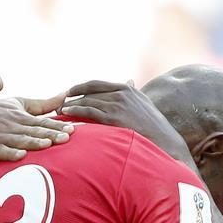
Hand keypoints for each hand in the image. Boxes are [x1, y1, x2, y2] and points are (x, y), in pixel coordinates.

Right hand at [0, 97, 73, 160]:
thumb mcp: (16, 104)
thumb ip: (41, 104)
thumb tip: (65, 96)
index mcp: (20, 117)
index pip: (42, 122)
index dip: (57, 127)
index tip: (73, 130)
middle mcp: (11, 126)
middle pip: (34, 131)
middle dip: (50, 134)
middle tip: (67, 138)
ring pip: (19, 140)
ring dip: (33, 142)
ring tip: (48, 144)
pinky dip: (9, 153)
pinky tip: (20, 155)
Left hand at [61, 80, 189, 160]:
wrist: (164, 141)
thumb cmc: (154, 126)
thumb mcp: (144, 103)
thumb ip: (133, 92)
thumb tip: (129, 81)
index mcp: (127, 89)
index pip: (97, 84)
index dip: (81, 86)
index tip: (70, 91)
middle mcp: (121, 93)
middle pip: (89, 92)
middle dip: (72, 97)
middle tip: (58, 103)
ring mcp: (117, 104)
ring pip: (87, 101)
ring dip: (70, 105)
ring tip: (59, 110)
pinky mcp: (113, 117)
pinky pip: (88, 111)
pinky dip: (75, 111)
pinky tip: (66, 114)